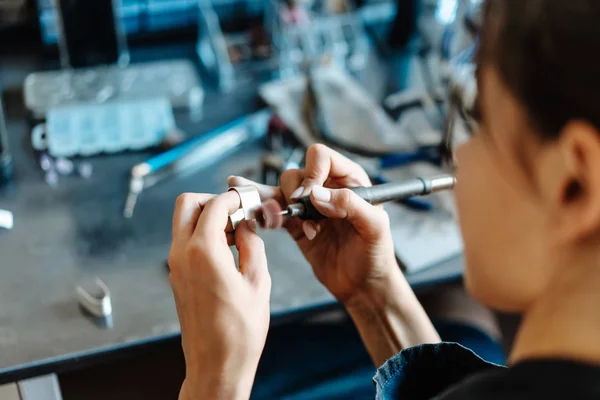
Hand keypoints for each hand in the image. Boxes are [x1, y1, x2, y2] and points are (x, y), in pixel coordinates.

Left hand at [169, 192, 270, 399]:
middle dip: (213, 201)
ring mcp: (175, 266)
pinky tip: (227, 250)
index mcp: (203, 252)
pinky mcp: (177, 276)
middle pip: (187, 204)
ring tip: (236, 233)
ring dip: (207, 218)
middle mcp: (182, 255)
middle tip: (237, 212)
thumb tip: (246, 225)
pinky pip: (185, 242)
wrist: (216, 364)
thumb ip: (252, 245)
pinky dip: (202, 235)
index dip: (234, 198)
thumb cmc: (239, 331)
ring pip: (183, 222)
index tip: (249, 201)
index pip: (214, 205)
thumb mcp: (258, 282)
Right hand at [229, 144, 397, 305]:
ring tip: (300, 226)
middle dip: (296, 193)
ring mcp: (311, 207)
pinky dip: (269, 213)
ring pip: (284, 190)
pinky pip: (276, 211)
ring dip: (284, 206)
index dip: (312, 173)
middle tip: (304, 215)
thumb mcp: (374, 228)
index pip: (322, 158)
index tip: (310, 197)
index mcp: (350, 180)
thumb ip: (350, 205)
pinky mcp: (297, 225)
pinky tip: (267, 215)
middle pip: (298, 173)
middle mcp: (328, 188)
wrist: (362, 286)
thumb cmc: (375, 256)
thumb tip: (317, 194)